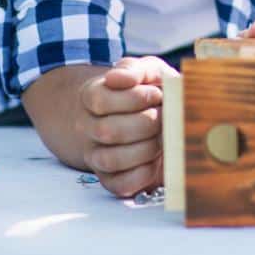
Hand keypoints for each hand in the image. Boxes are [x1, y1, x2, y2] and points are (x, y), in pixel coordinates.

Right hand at [76, 55, 174, 196]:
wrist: (150, 113)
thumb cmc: (148, 90)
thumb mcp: (145, 70)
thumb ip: (134, 70)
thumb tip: (117, 78)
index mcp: (92, 96)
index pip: (99, 100)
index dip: (133, 98)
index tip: (156, 93)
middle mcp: (89, 128)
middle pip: (107, 131)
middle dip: (146, 124)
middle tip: (166, 116)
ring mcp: (97, 155)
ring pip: (111, 159)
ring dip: (146, 148)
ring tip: (164, 137)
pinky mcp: (112, 179)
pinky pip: (120, 185)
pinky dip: (142, 174)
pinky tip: (156, 160)